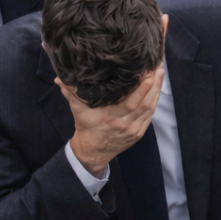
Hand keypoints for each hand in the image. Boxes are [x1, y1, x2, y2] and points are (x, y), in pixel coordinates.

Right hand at [60, 63, 164, 177]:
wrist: (92, 151)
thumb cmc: (86, 127)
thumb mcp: (77, 110)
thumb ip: (70, 93)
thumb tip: (60, 78)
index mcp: (110, 117)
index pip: (131, 102)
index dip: (142, 88)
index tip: (148, 74)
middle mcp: (125, 124)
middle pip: (145, 103)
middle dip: (154, 85)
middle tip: (159, 69)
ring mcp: (134, 129)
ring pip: (150, 108)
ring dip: (157, 91)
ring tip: (160, 74)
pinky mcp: (139, 132)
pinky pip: (150, 115)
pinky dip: (155, 101)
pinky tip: (157, 90)